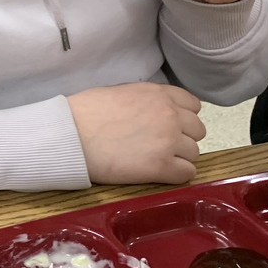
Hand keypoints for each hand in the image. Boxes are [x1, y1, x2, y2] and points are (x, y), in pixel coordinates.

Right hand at [68, 82, 204, 184]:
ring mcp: (168, 142)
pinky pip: (186, 173)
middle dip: (182, 138)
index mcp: (159, 94)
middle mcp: (171, 116)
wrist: (70, 134)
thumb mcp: (120, 92)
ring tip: (155, 160)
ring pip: (194, 153)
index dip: (182, 117)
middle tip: (160, 145)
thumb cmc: (85, 111)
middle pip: (197, 130)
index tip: (169, 125)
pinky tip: (157, 173)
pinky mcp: (161, 167)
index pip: (193, 105)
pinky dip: (175, 175)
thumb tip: (152, 111)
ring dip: (178, 157)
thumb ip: (145, 99)